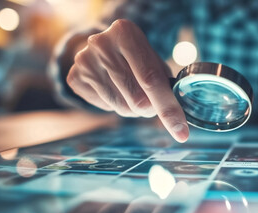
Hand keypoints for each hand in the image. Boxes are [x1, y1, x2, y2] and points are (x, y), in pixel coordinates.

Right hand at [66, 19, 188, 141]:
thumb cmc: (136, 57)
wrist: (102, 46)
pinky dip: (115, 105)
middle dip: (151, 109)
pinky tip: (113, 88)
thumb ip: (164, 82)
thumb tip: (177, 115)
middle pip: (137, 99)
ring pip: (122, 108)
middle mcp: (101, 44)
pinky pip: (105, 108)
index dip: (168, 109)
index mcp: (125, 33)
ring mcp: (84, 61)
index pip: (151, 79)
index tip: (182, 134)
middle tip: (152, 103)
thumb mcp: (153, 59)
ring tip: (131, 91)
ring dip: (133, 109)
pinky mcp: (75, 78)